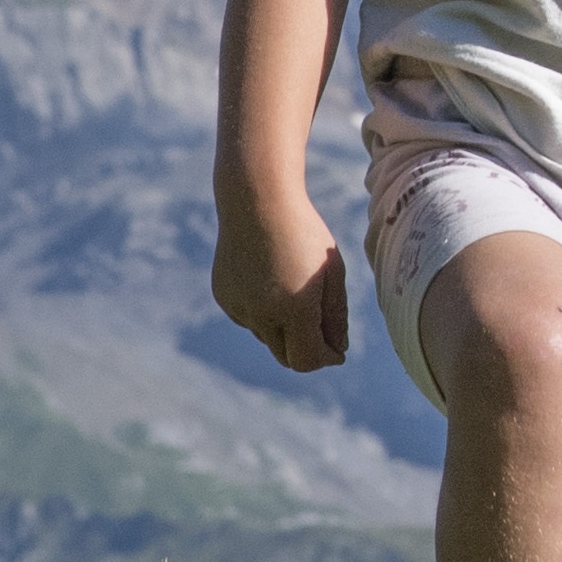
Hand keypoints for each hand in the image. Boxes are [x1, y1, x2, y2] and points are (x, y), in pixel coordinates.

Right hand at [210, 193, 352, 372]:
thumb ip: (335, 315)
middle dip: (306, 350)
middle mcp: (262, 313)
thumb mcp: (331, 271)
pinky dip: (263, 312)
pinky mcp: (224, 298)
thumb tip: (338, 350)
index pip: (307, 360)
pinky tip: (270, 279)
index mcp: (294, 307)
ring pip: (267, 337)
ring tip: (294, 289)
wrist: (256, 200)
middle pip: (286, 356)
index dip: (325, 359)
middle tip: (323, 332)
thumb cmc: (303, 233)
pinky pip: (249, 319)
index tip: (337, 352)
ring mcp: (238, 307)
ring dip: (284, 328)